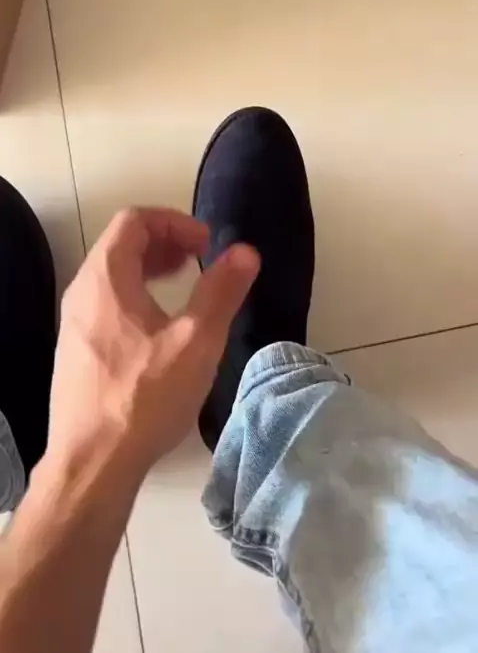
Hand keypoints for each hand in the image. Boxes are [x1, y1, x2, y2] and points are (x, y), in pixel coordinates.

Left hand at [45, 208, 259, 481]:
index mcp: (106, 278)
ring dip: (152, 269)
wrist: (92, 464)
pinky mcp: (77, 351)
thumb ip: (222, 291)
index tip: (207, 243)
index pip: (134, 220)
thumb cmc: (145, 398)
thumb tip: (245, 251)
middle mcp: (82, 292)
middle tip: (201, 259)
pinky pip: (107, 303)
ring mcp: (74, 323)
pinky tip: (160, 329)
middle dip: (166, 242)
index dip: (175, 221)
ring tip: (186, 286)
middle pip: (121, 244)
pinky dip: (137, 295)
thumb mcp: (197, 341)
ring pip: (113, 275)